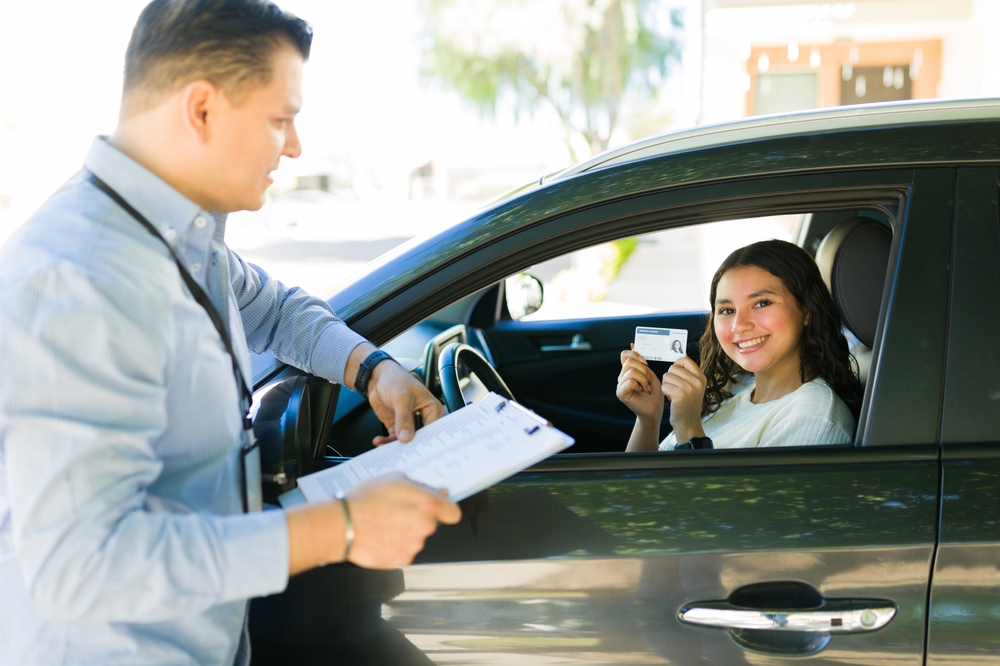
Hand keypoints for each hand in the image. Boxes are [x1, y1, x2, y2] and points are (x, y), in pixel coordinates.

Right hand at [285, 473, 460, 574]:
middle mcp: (424, 527)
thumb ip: (421, 487)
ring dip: (405, 531)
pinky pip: (404, 550)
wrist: (341, 525)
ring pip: (416, 538)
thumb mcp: (394, 479)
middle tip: (398, 511)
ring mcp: (413, 545)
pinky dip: (395, 545)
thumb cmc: (364, 500)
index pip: (453, 513)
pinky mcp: (401, 559)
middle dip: (418, 518)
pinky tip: (381, 535)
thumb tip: (438, 493)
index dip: (445, 510)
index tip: (439, 509)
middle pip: (431, 524)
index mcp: (426, 505)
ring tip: (384, 522)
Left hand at [367, 360, 443, 444]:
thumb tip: (406, 437)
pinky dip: (386, 442)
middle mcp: (423, 418)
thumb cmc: (395, 379)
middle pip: (419, 437)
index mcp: (432, 409)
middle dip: (409, 446)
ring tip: (384, 447)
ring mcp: (409, 423)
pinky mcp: (397, 426)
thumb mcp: (402, 398)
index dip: (425, 440)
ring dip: (394, 445)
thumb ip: (404, 418)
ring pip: (406, 440)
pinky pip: (394, 439)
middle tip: (399, 453)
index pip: (432, 429)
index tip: (415, 449)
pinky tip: (379, 441)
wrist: (376, 377)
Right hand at [616, 347, 664, 422]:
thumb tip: (632, 344)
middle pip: (629, 361)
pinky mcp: (621, 393)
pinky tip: (642, 391)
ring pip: (631, 371)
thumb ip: (641, 362)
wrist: (655, 410)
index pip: (625, 355)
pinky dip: (640, 385)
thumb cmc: (654, 394)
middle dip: (643, 369)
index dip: (636, 355)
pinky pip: (630, 381)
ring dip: (644, 379)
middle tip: (648, 380)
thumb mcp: (650, 374)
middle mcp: (622, 377)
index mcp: (628, 371)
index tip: (645, 363)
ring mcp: (620, 385)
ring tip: (646, 387)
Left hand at [660, 355, 707, 442]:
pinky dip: (665, 393)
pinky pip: (664, 386)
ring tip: (673, 394)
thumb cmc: (687, 404)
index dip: (676, 365)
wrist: (688, 423)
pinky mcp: (680, 395)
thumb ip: (688, 372)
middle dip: (669, 378)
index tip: (676, 374)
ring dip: (666, 386)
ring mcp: (689, 388)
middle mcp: (697, 381)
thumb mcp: (693, 386)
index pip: (685, 360)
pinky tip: (671, 400)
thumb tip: (683, 353)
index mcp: (701, 377)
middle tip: (675, 389)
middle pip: (673, 368)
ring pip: (667, 376)